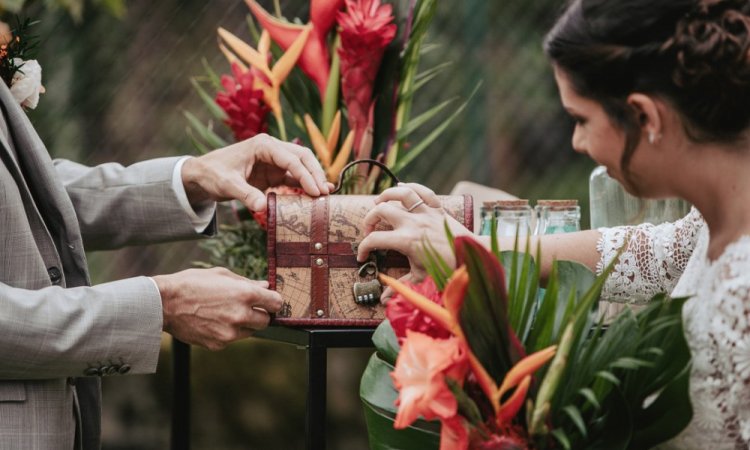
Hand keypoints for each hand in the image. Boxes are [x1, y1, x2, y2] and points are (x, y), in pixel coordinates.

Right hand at [153, 267, 281, 349]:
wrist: (164, 303)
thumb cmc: (192, 283)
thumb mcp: (221, 275)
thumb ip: (247, 282)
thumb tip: (265, 286)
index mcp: (245, 295)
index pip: (276, 303)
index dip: (272, 301)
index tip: (267, 300)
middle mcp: (241, 315)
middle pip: (266, 321)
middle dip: (259, 313)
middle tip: (245, 307)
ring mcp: (230, 333)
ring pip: (250, 332)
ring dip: (244, 324)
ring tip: (224, 312)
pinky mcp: (218, 344)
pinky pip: (232, 339)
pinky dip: (227, 332)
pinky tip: (213, 321)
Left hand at [181, 133, 331, 211]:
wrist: (202, 176)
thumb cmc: (213, 174)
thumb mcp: (228, 185)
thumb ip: (246, 195)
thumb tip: (264, 208)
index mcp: (263, 145)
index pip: (291, 159)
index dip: (306, 175)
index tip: (316, 191)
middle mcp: (272, 149)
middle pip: (302, 158)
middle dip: (315, 174)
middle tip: (325, 193)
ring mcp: (274, 161)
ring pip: (302, 166)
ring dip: (313, 179)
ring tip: (326, 195)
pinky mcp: (274, 173)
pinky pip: (294, 178)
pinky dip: (305, 185)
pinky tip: (316, 194)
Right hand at [356, 183, 470, 279]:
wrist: (472, 258)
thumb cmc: (446, 268)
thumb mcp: (420, 277)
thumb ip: (399, 286)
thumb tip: (383, 301)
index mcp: (406, 240)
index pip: (374, 240)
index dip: (363, 248)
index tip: (362, 256)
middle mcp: (414, 222)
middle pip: (382, 210)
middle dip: (369, 220)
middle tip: (369, 230)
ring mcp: (426, 213)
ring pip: (401, 193)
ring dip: (386, 195)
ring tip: (379, 202)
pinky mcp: (438, 208)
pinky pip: (423, 191)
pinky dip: (412, 186)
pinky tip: (402, 187)